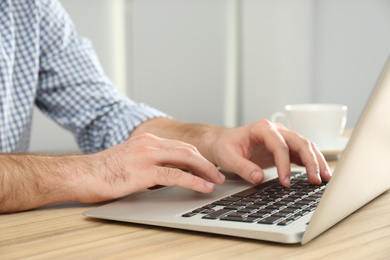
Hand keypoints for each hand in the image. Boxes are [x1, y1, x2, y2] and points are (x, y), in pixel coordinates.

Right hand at [75, 133, 224, 202]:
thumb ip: (151, 163)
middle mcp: (149, 143)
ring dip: (205, 170)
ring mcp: (147, 155)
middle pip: (188, 150)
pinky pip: (176, 175)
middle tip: (218, 174)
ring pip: (186, 159)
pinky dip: (194, 181)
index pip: (180, 146)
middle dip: (206, 162)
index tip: (208, 166)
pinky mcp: (144, 171)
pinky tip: (203, 187)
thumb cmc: (104, 171)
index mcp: (147, 140)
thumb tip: (169, 174)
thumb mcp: (131, 160)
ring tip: (216, 180)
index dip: (198, 157)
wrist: (81, 175)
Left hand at [210, 120, 331, 186]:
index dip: (284, 164)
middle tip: (316, 180)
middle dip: (310, 161)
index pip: (279, 145)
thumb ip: (242, 167)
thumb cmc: (225, 147)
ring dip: (316, 161)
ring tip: (325, 178)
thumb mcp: (227, 157)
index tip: (285, 182)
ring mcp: (282, 138)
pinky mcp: (285, 148)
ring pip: (306, 146)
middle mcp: (276, 130)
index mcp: (262, 128)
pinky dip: (312, 163)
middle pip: (300, 142)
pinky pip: (302, 153)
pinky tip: (319, 175)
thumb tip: (259, 177)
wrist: (223, 143)